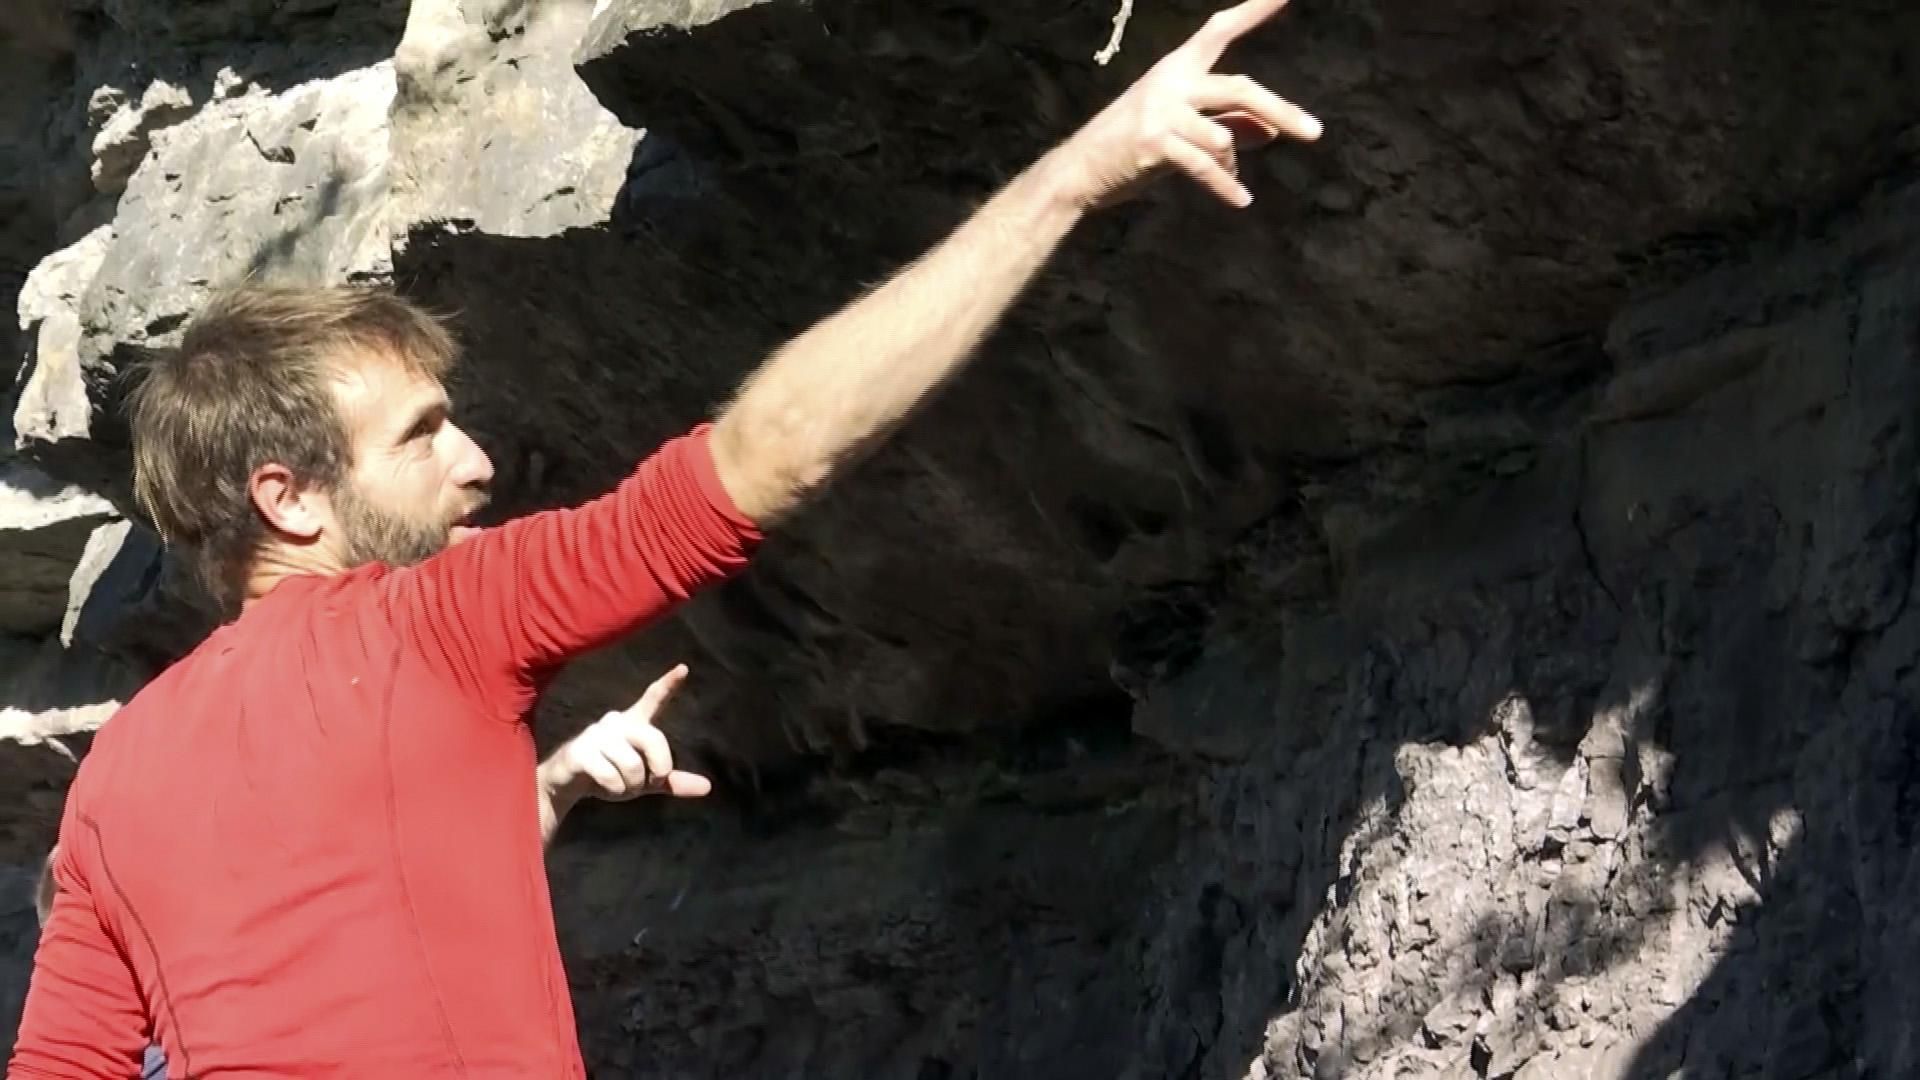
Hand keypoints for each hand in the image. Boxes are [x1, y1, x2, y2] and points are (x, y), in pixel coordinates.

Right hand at [544, 664, 711, 803]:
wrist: (567, 785)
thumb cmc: (610, 774)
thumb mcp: (645, 780)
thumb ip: (672, 781)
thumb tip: (708, 788)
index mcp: (635, 723)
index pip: (653, 699)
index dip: (669, 684)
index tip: (684, 668)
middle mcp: (617, 722)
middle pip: (654, 739)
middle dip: (658, 769)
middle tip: (647, 783)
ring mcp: (597, 734)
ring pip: (632, 765)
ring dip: (630, 786)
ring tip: (618, 785)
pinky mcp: (580, 750)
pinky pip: (610, 776)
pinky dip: (613, 789)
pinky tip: (603, 786)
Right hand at [1058, 0, 1320, 209]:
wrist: (1079, 171)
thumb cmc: (1131, 147)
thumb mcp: (1181, 130)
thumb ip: (1227, 126)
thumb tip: (1271, 131)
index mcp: (1176, 69)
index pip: (1219, 31)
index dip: (1253, 11)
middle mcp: (1170, 82)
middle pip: (1240, 88)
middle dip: (1282, 110)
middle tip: (1316, 132)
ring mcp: (1160, 112)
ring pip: (1222, 133)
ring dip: (1231, 161)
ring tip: (1232, 180)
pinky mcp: (1153, 143)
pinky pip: (1203, 165)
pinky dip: (1225, 185)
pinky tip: (1241, 200)